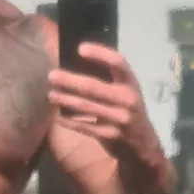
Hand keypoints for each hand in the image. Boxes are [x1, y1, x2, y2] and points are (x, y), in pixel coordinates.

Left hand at [48, 43, 159, 164]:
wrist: (142, 144)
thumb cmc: (127, 111)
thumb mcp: (125, 92)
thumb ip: (109, 80)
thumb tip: (74, 62)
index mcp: (131, 84)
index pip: (118, 63)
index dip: (100, 54)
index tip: (80, 49)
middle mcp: (128, 99)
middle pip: (94, 87)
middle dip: (70, 81)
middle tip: (51, 76)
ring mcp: (120, 119)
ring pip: (87, 107)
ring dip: (66, 100)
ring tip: (51, 94)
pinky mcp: (111, 135)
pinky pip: (85, 126)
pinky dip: (70, 121)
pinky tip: (59, 117)